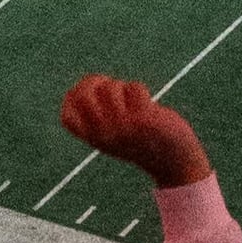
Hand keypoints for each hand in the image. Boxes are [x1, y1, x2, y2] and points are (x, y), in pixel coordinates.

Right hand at [62, 75, 210, 191]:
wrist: (175, 161)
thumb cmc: (142, 140)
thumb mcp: (114, 131)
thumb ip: (99, 112)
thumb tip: (90, 80)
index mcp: (94, 139)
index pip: (66, 116)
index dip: (74, 96)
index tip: (92, 93)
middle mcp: (104, 135)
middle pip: (84, 94)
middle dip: (98, 83)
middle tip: (115, 92)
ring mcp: (121, 128)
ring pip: (110, 88)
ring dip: (123, 87)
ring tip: (133, 102)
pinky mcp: (142, 122)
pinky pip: (134, 88)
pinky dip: (141, 91)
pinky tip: (148, 107)